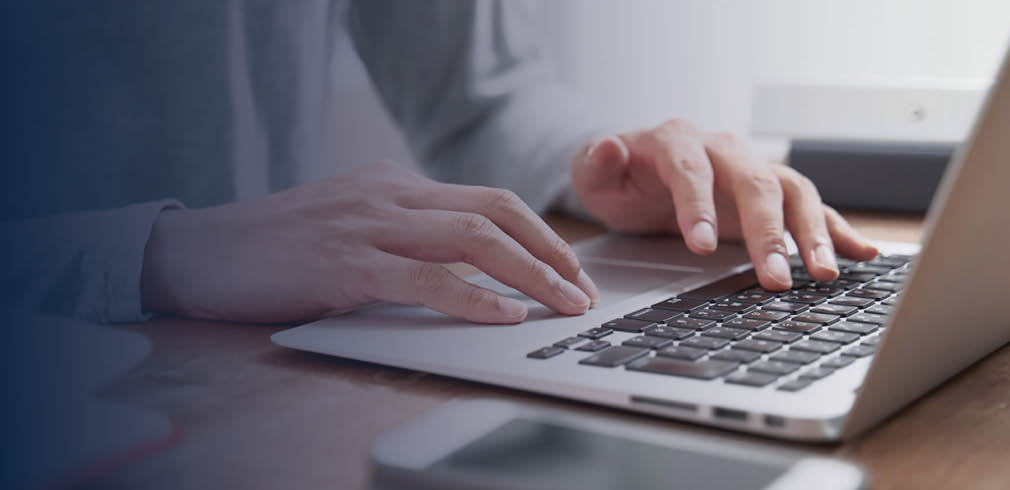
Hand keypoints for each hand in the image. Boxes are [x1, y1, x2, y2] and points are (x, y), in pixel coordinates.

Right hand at [141, 160, 598, 323]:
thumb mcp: (350, 225)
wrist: (197, 252)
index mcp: (393, 183)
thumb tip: (467, 268)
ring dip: (529, 275)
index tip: (570, 269)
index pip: (487, 200)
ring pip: (471, 240)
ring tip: (563, 305)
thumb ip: (402, 234)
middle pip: (494, 213)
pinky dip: (472, 297)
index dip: (540, 235)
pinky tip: (502, 317)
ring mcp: (367, 225)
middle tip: (582, 291)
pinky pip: (424, 279)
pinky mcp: (343, 264)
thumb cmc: (275, 248)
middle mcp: (388, 194)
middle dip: (551, 253)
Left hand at [571, 119, 877, 289]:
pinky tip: (862, 252)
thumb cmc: (618, 177)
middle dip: (768, 232)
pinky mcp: (771, 195)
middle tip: (775, 278)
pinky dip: (837, 228)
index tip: (701, 246)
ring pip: (792, 193)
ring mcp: (752, 170)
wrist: (638, 171)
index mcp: (678, 142)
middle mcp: (724, 150)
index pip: (692, 170)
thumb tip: (606, 148)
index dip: (698, 205)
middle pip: (755, 182)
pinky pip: (811, 208)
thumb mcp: (593, 173)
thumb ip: (595, 164)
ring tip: (824, 274)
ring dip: (812, 233)